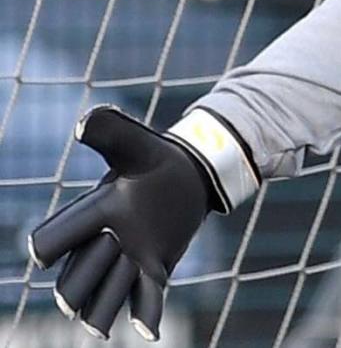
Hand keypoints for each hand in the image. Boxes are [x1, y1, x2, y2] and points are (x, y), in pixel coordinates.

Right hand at [28, 106, 226, 340]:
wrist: (189, 174)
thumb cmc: (156, 159)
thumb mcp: (137, 143)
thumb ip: (111, 131)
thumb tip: (84, 123)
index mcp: (95, 211)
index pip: (62, 234)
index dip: (53, 243)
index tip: (41, 252)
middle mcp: (105, 241)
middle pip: (77, 277)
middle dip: (80, 285)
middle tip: (88, 286)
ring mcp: (128, 259)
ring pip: (105, 295)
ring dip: (106, 305)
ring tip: (107, 316)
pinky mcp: (155, 269)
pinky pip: (145, 298)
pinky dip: (145, 315)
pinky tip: (149, 332)